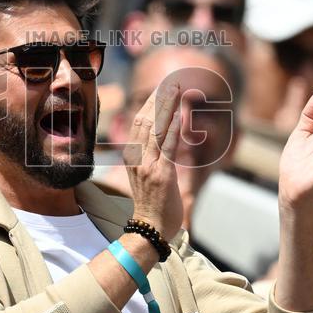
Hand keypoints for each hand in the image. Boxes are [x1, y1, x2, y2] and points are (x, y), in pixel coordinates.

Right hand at [123, 80, 183, 237]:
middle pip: (146, 120)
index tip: (161, 89)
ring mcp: (148, 166)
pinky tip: (181, 115)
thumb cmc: (152, 204)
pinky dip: (174, 129)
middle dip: (159, 99)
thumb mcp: (146, 174)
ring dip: (167, 108)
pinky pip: (167, 147)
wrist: (150, 229)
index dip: (150, 103)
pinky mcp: (162, 175)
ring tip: (177, 91)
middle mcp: (137, 158)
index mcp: (131, 156)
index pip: (138, 123)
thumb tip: (163, 136)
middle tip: (171, 83)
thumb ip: (151, 155)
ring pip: (156, 129)